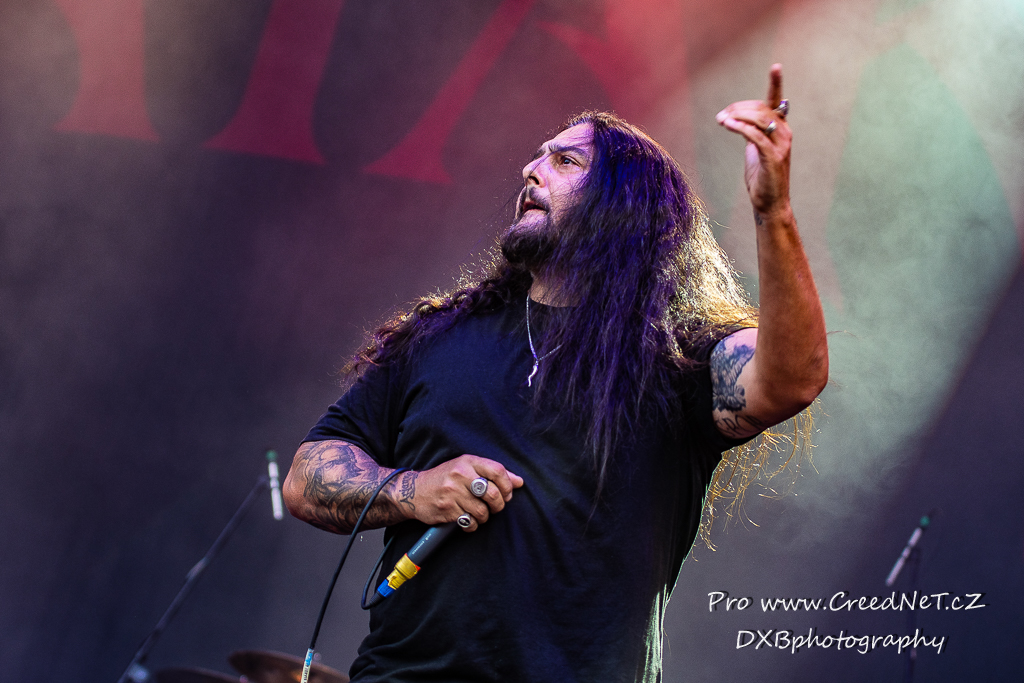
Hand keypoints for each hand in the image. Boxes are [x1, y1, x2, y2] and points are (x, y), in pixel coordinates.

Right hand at [405, 455, 523, 531]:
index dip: (507, 485)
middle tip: (494, 507)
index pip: (497, 471)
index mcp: (468, 461)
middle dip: (498, 505)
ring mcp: (452, 492)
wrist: (414, 491)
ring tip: (478, 513)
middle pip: (493, 494)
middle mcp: (460, 474)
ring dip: (484, 517)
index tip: (507, 494)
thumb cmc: (445, 479)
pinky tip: (467, 519)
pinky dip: (472, 524)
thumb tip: (519, 482)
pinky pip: (469, 521)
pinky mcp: (446, 509)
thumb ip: (493, 473)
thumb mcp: (467, 468)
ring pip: (482, 511)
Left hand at [716, 63, 790, 217]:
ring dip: (737, 116)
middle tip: (721, 115)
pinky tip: (728, 125)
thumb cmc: (762, 178)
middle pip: (762, 109)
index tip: (776, 67)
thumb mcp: (756, 150)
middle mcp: (784, 134)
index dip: (776, 84)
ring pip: (760, 119)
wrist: (770, 204)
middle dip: (739, 108)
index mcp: (781, 130)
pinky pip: (756, 136)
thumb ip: (752, 133)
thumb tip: (740, 120)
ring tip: (721, 120)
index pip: (778, 102)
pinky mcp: (773, 158)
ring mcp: (781, 146)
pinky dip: (741, 127)